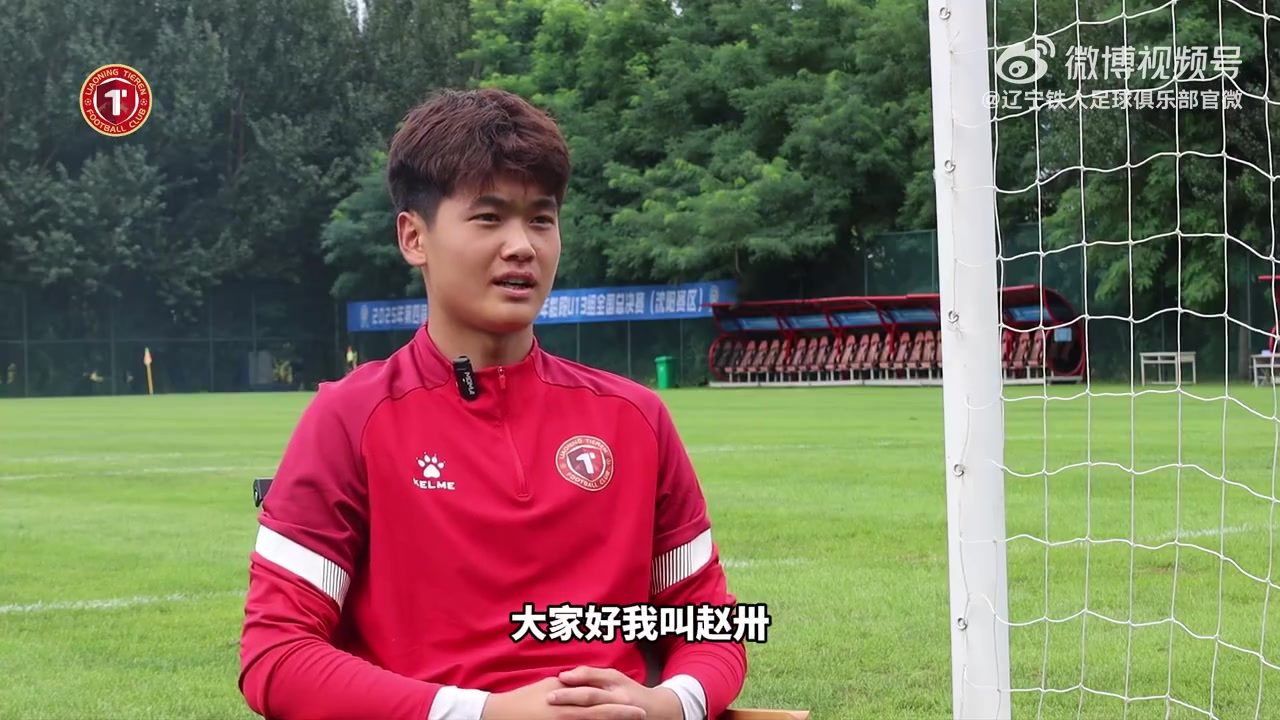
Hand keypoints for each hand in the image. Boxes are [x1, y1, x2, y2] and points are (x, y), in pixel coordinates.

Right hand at [481, 676, 646, 719]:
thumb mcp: (550, 687)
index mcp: (568, 703)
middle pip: (601, 718)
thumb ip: (571, 685)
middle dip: (623, 719)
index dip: (621, 708)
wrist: (501, 714)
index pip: (601, 705)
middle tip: (643, 717)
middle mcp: (567, 717)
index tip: (639, 709)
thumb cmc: (526, 698)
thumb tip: (587, 683)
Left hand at [550, 667, 683, 719]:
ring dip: (576, 712)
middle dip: (569, 697)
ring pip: (596, 713)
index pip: (591, 678)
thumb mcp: (614, 678)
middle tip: (550, 698)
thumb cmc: (629, 692)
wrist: (656, 711)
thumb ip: (590, 675)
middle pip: (590, 696)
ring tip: (557, 713)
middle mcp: (618, 698)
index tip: (557, 679)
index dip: (575, 679)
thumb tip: (564, 676)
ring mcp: (619, 713)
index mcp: (615, 682)